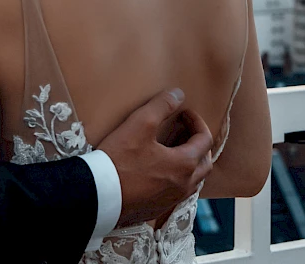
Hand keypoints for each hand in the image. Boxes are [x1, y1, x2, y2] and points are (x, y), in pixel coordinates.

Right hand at [98, 89, 213, 227]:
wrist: (99, 195)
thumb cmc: (120, 160)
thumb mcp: (140, 124)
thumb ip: (162, 105)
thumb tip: (178, 94)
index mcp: (184, 164)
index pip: (205, 140)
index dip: (197, 122)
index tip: (184, 113)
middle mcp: (184, 185)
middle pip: (205, 163)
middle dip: (200, 145)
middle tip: (186, 132)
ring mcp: (171, 200)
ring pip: (193, 181)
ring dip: (191, 164)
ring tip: (175, 151)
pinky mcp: (157, 209)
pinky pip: (178, 193)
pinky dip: (178, 179)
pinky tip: (162, 172)